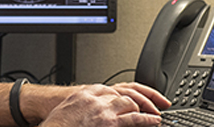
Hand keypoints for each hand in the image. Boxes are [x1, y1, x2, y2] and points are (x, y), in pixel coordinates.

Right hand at [39, 84, 167, 126]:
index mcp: (85, 93)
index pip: (110, 89)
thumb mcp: (68, 109)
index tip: (130, 100)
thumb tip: (88, 115)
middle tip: (149, 105)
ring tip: (154, 113)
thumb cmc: (57, 125)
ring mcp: (103, 110)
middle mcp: (96, 98)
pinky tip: (155, 120)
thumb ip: (82, 107)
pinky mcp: (110, 123)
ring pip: (130, 103)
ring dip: (143, 108)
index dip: (123, 95)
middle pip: (123, 93)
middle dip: (137, 100)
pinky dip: (147, 119)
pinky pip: (134, 118)